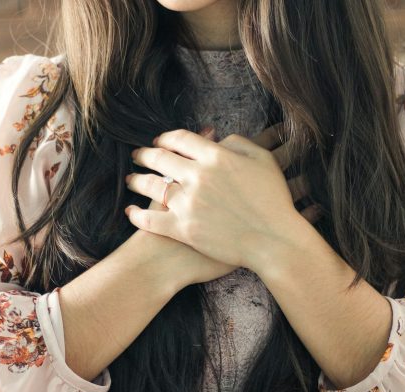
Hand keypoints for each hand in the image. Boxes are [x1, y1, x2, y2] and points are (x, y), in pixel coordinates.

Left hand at [124, 123, 322, 274]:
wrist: (274, 240)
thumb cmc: (274, 201)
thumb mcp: (264, 161)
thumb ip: (239, 143)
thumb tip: (216, 139)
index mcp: (216, 156)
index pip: (180, 139)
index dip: (166, 137)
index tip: (159, 141)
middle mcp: (197, 176)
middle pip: (160, 158)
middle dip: (145, 155)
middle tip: (137, 155)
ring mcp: (188, 203)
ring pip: (151, 186)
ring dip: (137, 180)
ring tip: (131, 179)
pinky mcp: (183, 229)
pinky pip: (152, 219)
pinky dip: (138, 215)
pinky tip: (130, 212)